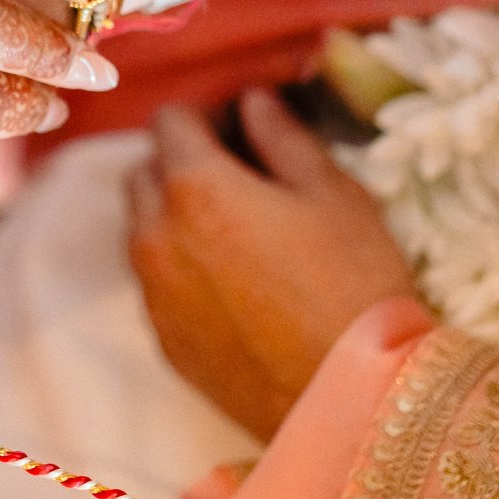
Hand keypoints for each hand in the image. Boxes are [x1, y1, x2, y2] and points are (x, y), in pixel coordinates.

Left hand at [128, 89, 416, 440]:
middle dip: (181, 160)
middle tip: (241, 174)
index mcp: (195, 187)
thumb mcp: (333, 192)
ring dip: (174, 214)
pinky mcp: (164, 340)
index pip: (170, 120)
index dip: (207, 114)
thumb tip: (252, 101)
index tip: (244, 127)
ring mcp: (154, 293)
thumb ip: (282, 136)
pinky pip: (156, 282)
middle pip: (144, 171)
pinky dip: (180, 266)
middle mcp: (155, 235)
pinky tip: (234, 282)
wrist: (354, 397)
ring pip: (143, 228)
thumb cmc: (355, 283)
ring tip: (239, 229)